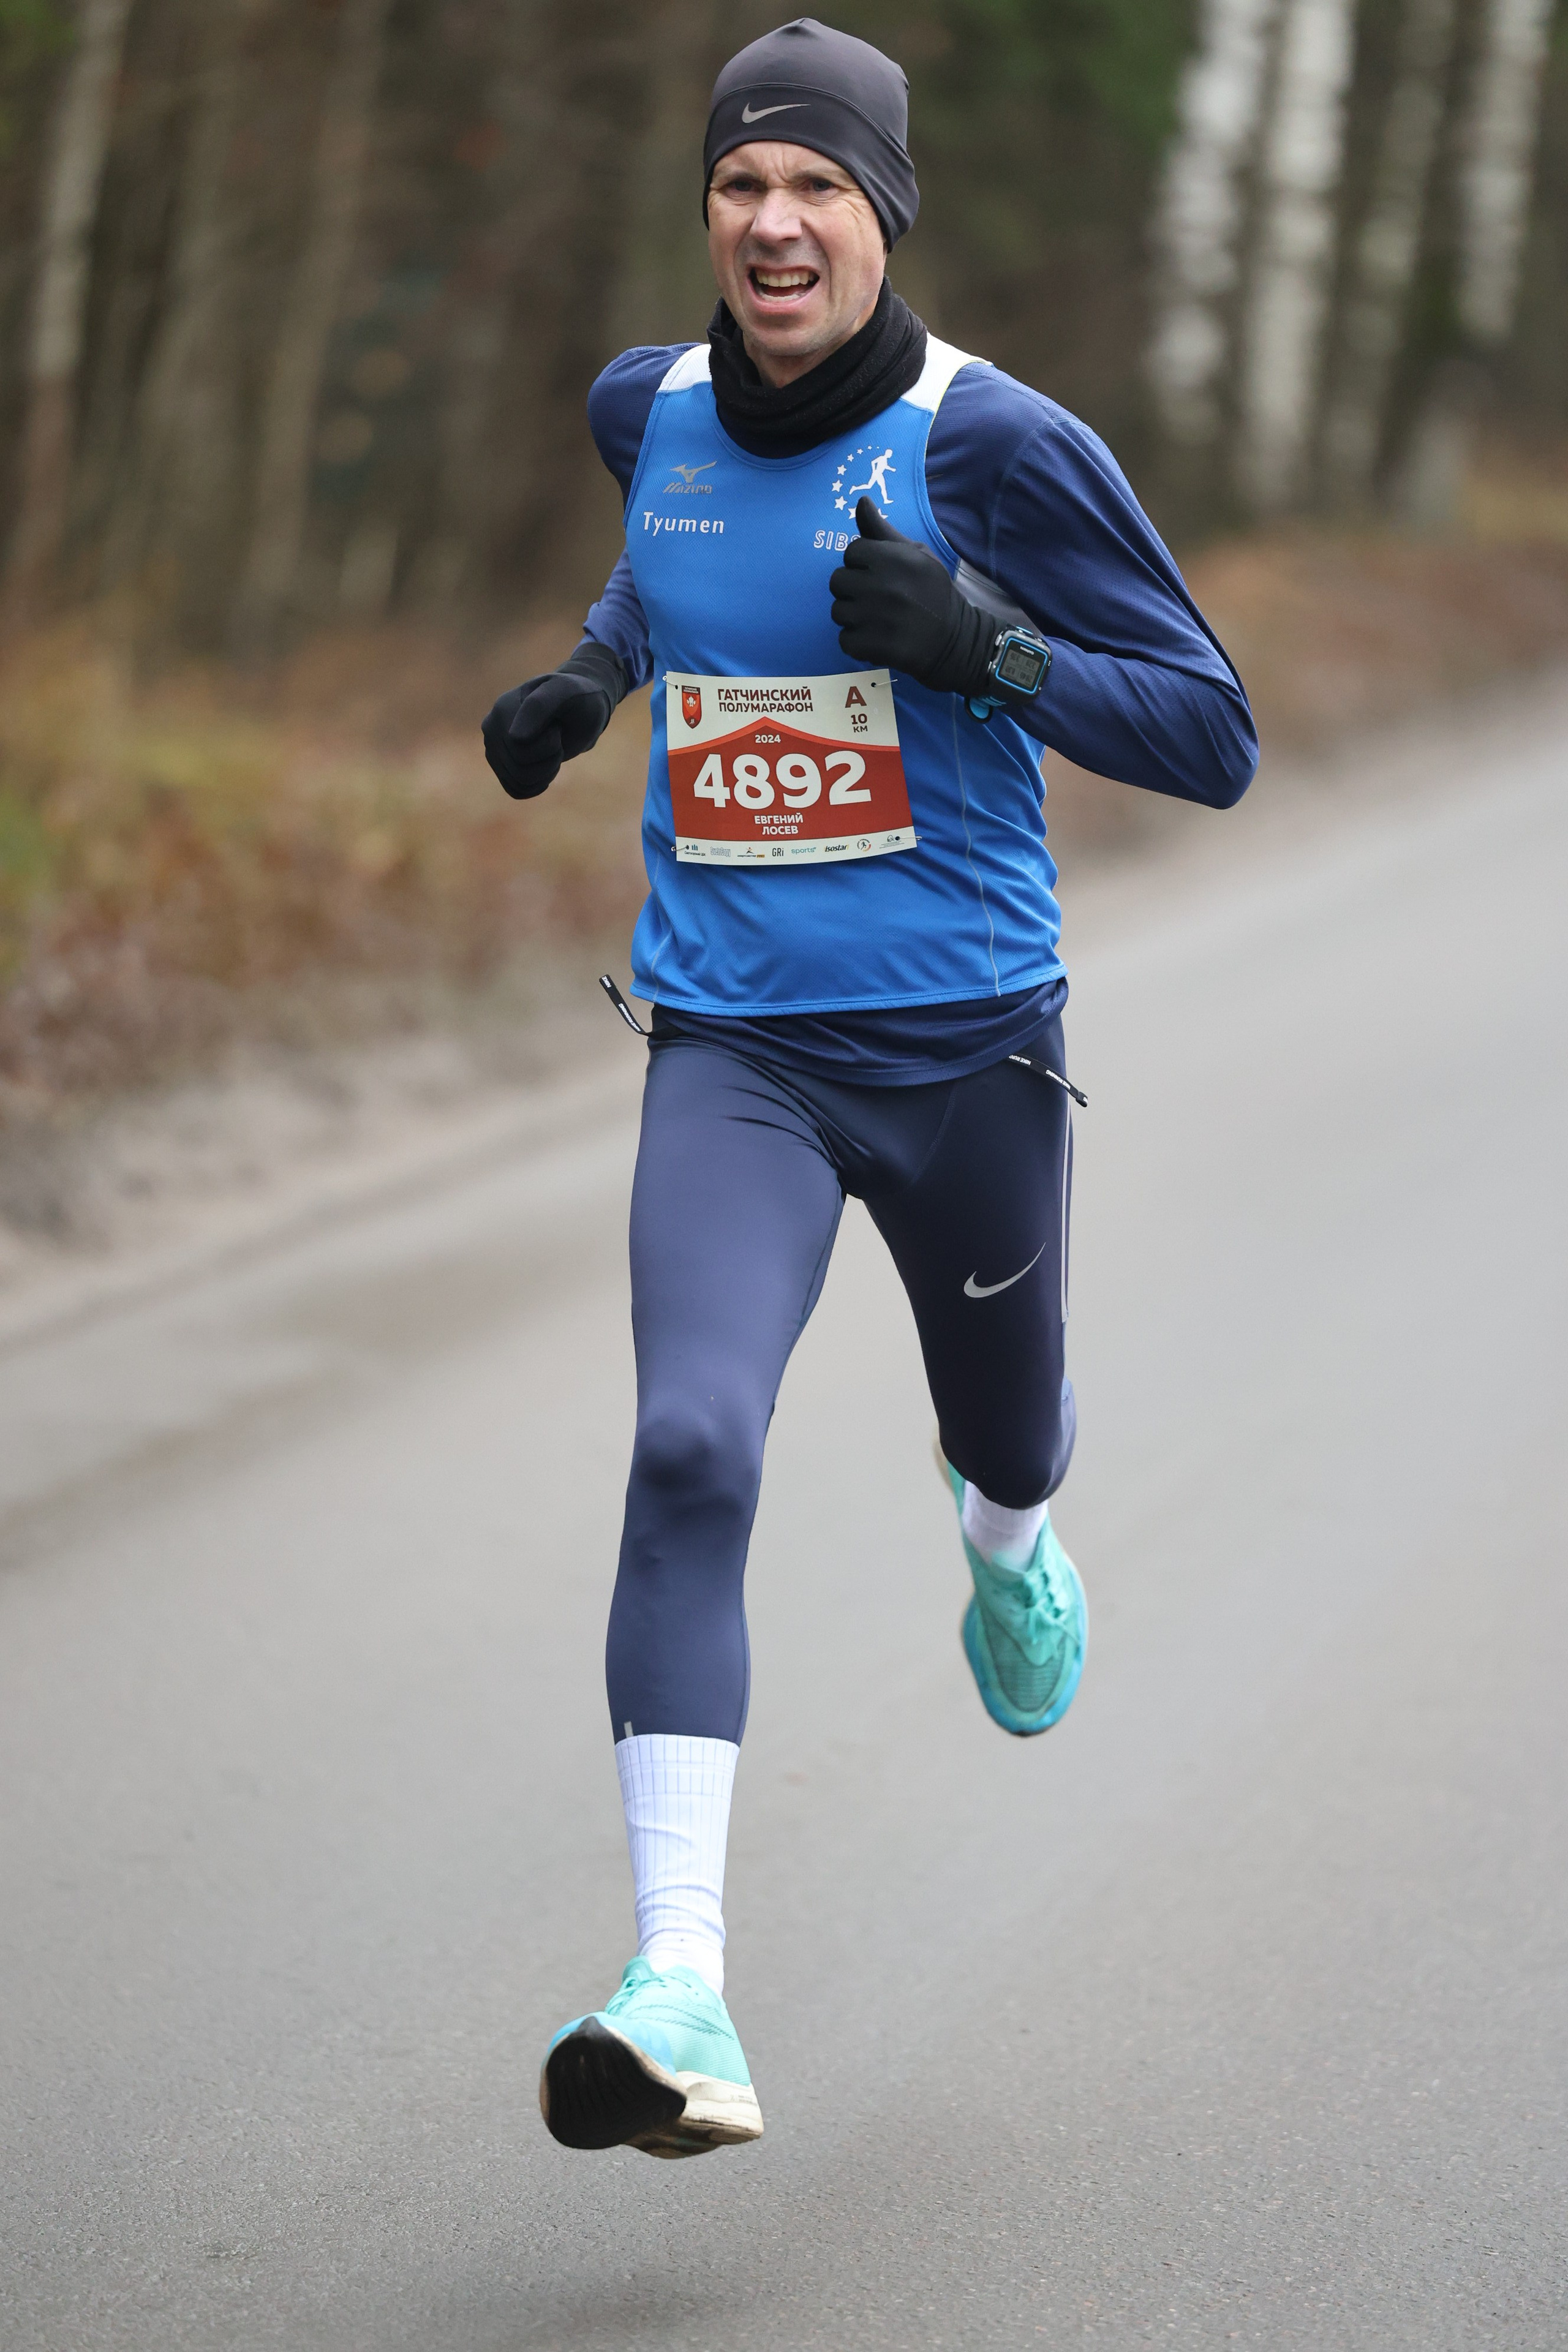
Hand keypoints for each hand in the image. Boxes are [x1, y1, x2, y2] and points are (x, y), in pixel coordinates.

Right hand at [482, 644, 623, 799]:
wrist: (578, 710)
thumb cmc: (575, 698)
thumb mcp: (566, 692)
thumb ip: (539, 706)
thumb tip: (514, 738)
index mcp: (503, 708)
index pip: (521, 748)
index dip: (550, 744)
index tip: (557, 724)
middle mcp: (491, 729)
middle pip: (521, 769)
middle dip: (550, 759)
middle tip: (557, 738)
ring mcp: (494, 749)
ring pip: (520, 782)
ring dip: (546, 772)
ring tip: (552, 750)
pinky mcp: (502, 767)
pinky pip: (518, 790)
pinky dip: (538, 784)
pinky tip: (546, 765)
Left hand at [829, 497, 992, 696]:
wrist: (956, 639)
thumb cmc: (934, 592)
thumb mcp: (917, 554)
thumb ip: (883, 531)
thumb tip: (861, 500)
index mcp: (894, 558)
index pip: (852, 552)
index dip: (862, 564)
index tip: (880, 576)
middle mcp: (883, 585)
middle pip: (837, 581)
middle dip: (852, 590)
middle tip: (876, 600)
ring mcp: (875, 618)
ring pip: (838, 611)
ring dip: (853, 618)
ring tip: (878, 620)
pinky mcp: (872, 646)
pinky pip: (844, 640)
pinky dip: (858, 643)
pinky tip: (878, 639)